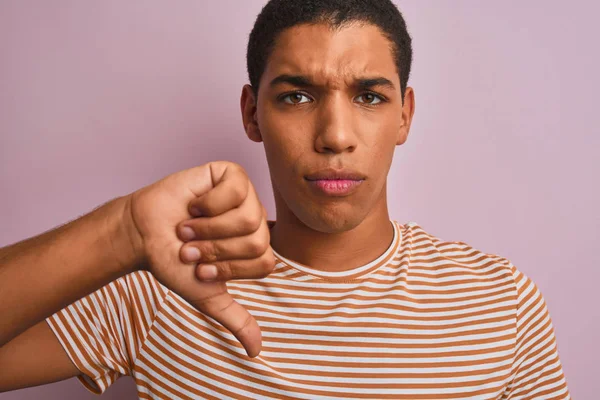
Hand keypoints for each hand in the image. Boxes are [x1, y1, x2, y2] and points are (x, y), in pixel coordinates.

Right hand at [126, 161, 274, 356]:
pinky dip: (208, 204)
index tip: (202, 268)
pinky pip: (236, 190)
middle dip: (215, 250)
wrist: (142, 235)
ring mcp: (246, 195)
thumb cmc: (174, 262)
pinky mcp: (230, 173)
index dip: (229, 269)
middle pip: (255, 241)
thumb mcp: (207, 295)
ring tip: (188, 227)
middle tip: (191, 246)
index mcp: (256, 247)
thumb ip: (234, 318)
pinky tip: (194, 204)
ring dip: (208, 229)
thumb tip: (256, 351)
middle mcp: (256, 220)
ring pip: (247, 218)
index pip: (264, 263)